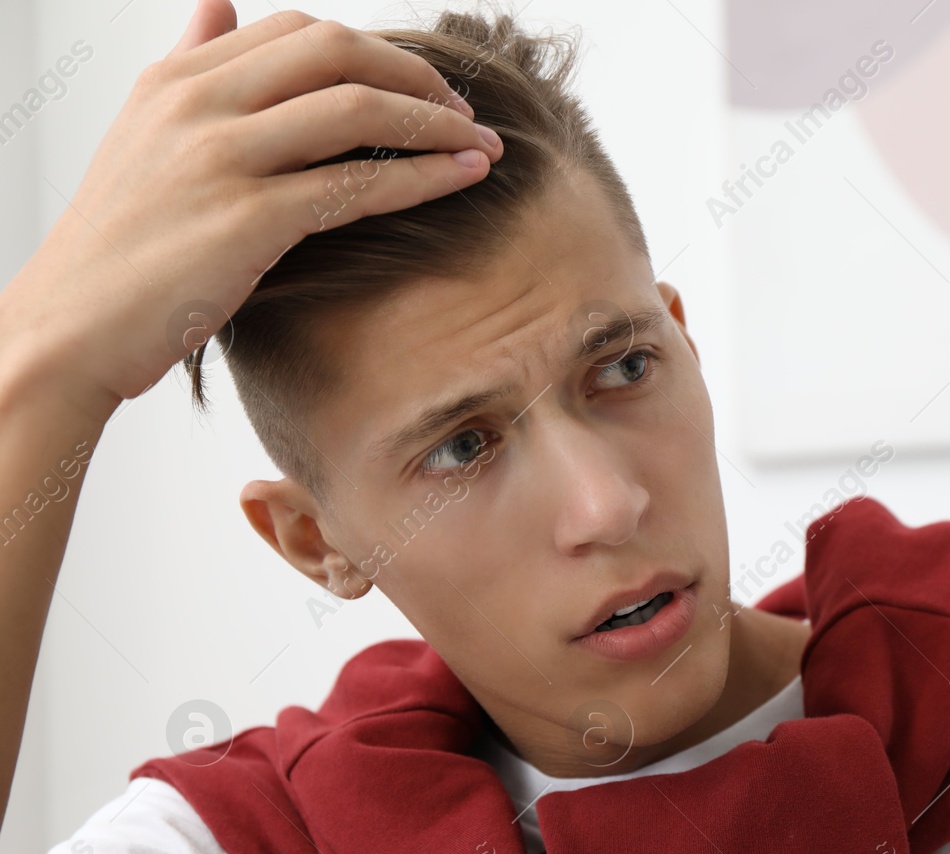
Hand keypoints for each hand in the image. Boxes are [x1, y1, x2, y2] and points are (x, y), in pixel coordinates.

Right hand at [0, 0, 502, 409]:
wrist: (70, 327)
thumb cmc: (121, 247)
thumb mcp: (144, 136)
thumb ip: (191, 68)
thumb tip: (218, 5)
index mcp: (176, 79)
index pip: (298, 30)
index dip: (375, 51)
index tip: (421, 85)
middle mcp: (196, 104)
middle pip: (336, 52)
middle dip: (415, 76)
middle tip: (463, 111)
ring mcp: (221, 158)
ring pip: (356, 109)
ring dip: (435, 123)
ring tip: (482, 144)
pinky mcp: (247, 220)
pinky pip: (358, 184)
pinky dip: (423, 176)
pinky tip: (464, 177)